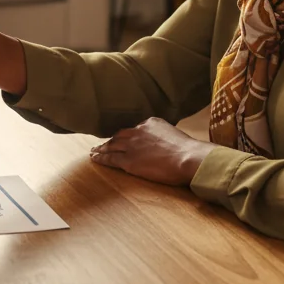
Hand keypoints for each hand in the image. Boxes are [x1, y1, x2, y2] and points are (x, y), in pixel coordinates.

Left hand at [89, 118, 214, 185]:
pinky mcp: (128, 160)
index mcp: (150, 123)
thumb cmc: (188, 150)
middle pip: (120, 135)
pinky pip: (111, 158)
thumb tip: (165, 143)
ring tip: (95, 150)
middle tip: (102, 143)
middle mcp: (138, 131)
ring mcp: (132, 145)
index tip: (124, 140)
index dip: (128, 136)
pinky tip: (95, 158)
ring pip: (112, 145)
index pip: (135, 130)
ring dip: (102, 148)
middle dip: (111, 139)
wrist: (187, 157)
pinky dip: (102, 158)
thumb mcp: (174, 135)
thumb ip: (164, 136)